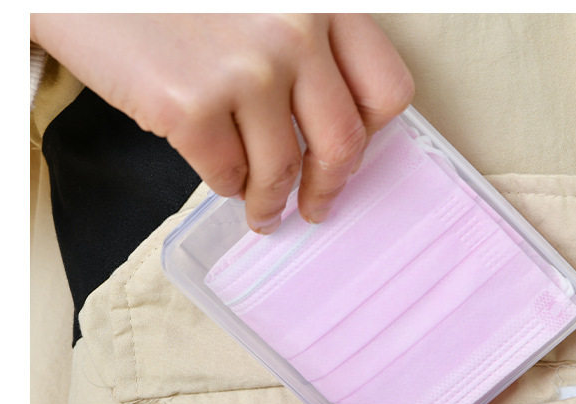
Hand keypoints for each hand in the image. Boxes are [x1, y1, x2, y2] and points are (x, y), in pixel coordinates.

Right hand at [30, 14, 414, 232]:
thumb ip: (302, 42)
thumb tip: (322, 123)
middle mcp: (294, 32)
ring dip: (272, 201)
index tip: (351, 152)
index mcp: (322, 0)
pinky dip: (226, 186)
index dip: (371, 133)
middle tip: (318, 205)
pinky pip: (226, 174)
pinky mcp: (189, 105)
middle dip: (330, 186)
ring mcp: (244, 70)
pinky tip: (223, 181)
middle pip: (343, 142)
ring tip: (263, 210)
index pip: (385, 89)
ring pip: (281, 169)